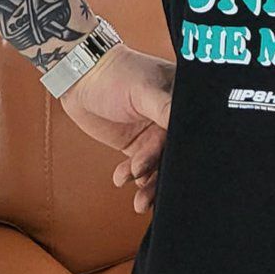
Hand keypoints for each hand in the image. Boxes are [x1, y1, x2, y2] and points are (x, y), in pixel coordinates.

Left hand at [58, 43, 174, 212]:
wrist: (80, 79)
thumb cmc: (115, 73)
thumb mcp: (144, 89)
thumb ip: (165, 109)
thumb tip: (190, 126)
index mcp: (183, 99)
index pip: (194, 131)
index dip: (189, 154)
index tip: (181, 171)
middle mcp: (173, 118)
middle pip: (178, 154)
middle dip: (166, 176)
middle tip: (154, 194)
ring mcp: (155, 133)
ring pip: (159, 166)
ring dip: (150, 184)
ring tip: (139, 200)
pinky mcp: (137, 145)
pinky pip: (140, 168)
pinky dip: (132, 177)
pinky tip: (123, 178)